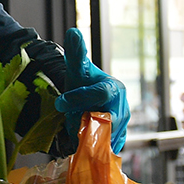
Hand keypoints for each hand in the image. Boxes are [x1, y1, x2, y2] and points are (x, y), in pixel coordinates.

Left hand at [53, 28, 128, 152]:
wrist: (88, 101)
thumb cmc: (82, 83)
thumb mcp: (77, 68)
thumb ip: (76, 52)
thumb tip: (72, 32)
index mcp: (114, 88)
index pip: (100, 94)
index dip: (79, 97)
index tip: (61, 103)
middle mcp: (122, 108)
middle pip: (105, 120)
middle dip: (85, 121)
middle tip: (70, 123)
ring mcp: (122, 127)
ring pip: (105, 137)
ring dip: (87, 137)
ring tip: (75, 133)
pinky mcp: (118, 142)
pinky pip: (106, 150)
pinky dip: (95, 151)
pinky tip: (83, 149)